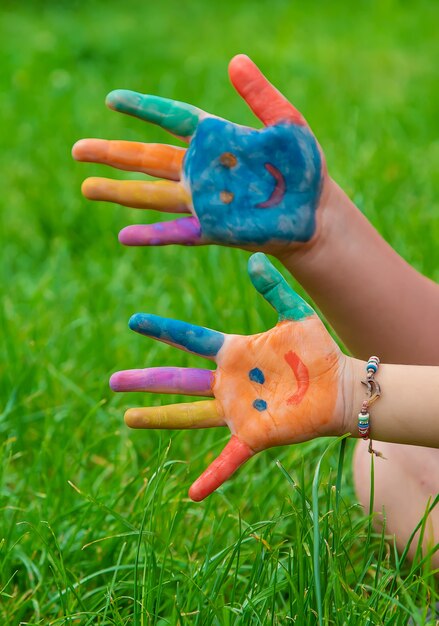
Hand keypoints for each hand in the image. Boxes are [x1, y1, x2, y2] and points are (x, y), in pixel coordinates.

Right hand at [72, 55, 327, 255]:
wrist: (315, 213)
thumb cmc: (304, 168)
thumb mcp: (286, 124)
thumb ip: (260, 96)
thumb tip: (234, 61)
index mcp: (217, 139)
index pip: (173, 119)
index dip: (143, 108)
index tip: (113, 99)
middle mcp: (203, 169)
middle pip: (149, 158)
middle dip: (113, 153)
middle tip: (78, 149)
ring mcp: (204, 201)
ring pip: (153, 194)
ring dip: (119, 191)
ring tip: (87, 187)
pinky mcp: (212, 228)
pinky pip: (176, 232)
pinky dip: (151, 235)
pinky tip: (123, 235)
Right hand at [110, 254, 346, 500]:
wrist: (341, 388)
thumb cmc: (319, 352)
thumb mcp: (295, 314)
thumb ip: (273, 289)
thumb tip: (253, 258)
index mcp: (234, 353)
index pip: (190, 339)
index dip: (162, 330)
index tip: (134, 321)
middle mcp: (228, 382)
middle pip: (178, 379)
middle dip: (146, 380)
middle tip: (112, 381)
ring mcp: (237, 410)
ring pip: (189, 415)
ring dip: (159, 418)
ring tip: (127, 418)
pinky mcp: (253, 435)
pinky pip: (228, 459)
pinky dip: (211, 477)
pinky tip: (191, 494)